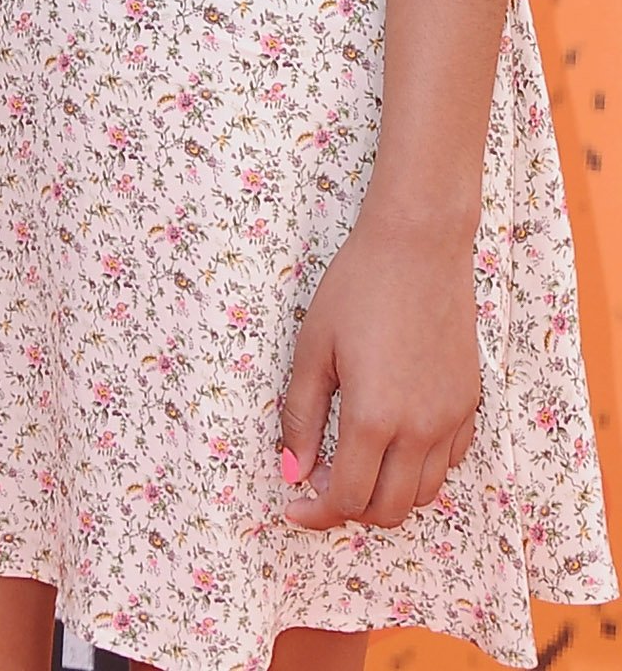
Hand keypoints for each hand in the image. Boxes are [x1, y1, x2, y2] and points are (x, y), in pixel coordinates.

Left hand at [277, 209, 479, 530]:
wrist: (419, 247)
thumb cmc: (357, 288)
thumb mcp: (313, 348)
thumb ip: (301, 415)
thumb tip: (292, 470)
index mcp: (374, 417)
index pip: (348, 498)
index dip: (317, 513)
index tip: (294, 507)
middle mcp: (420, 430)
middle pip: (390, 510)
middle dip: (351, 511)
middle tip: (321, 488)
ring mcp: (451, 420)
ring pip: (423, 494)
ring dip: (387, 495)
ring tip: (354, 467)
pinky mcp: (469, 405)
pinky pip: (448, 463)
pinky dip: (418, 471)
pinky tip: (392, 443)